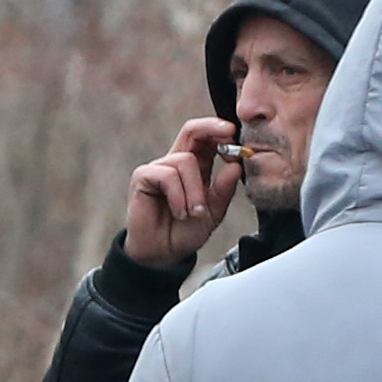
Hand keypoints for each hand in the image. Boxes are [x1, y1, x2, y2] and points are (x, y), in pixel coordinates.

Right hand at [118, 118, 247, 268]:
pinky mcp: (143, 178)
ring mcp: (158, 169)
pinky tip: (178, 212)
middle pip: (192, 130)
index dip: (222, 133)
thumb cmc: (185, 231)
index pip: (207, 138)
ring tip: (193, 213)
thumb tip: (236, 165)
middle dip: (211, 128)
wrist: (164, 253)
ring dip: (194, 191)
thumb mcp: (214, 211)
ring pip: (185, 161)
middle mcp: (176, 162)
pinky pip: (168, 175)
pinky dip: (178, 196)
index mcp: (196, 167)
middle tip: (229, 134)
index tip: (238, 141)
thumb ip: (223, 189)